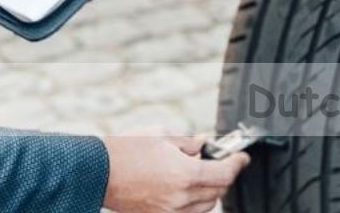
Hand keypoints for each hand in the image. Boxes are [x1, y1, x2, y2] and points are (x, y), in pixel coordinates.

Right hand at [101, 134, 250, 212]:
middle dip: (223, 175)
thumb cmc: (126, 149)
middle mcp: (181, 198)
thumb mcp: (161, 135)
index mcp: (185, 174)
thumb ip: (189, 142)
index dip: (237, 164)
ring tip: (199, 175)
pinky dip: (195, 203)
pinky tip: (187, 190)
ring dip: (210, 190)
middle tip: (219, 161)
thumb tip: (205, 145)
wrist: (98, 171)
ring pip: (206, 206)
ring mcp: (171, 212)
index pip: (224, 173)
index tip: (241, 157)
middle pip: (218, 191)